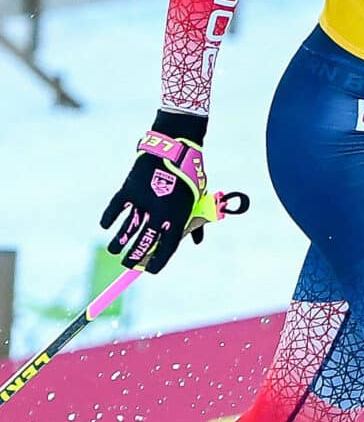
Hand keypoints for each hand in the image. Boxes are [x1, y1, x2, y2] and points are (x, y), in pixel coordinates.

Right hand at [101, 112, 214, 273]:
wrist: (173, 150)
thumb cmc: (188, 178)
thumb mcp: (197, 200)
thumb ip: (195, 222)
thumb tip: (195, 242)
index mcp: (178, 217)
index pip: (167, 248)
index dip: (158, 262)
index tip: (150, 270)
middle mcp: (159, 213)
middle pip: (144, 243)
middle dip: (135, 257)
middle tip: (128, 263)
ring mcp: (142, 202)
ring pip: (126, 230)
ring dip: (119, 243)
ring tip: (115, 250)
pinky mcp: (128, 191)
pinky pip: (115, 209)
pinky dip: (109, 219)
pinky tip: (106, 227)